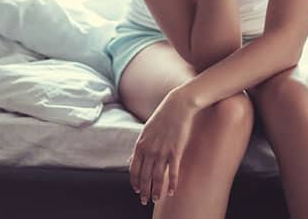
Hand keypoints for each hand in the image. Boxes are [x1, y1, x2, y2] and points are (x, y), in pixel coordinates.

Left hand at [129, 87, 196, 204]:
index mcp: (140, 145)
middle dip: (144, 191)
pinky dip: (171, 184)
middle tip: (145, 201)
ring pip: (157, 178)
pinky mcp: (175, 151)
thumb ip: (139, 147)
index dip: (135, 182)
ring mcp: (162, 151)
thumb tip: (130, 160)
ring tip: (156, 199)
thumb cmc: (162, 118)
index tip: (137, 190)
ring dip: (156, 191)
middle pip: (144, 176)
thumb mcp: (145, 131)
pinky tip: (171, 192)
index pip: (134, 169)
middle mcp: (149, 150)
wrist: (177, 106)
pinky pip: (173, 172)